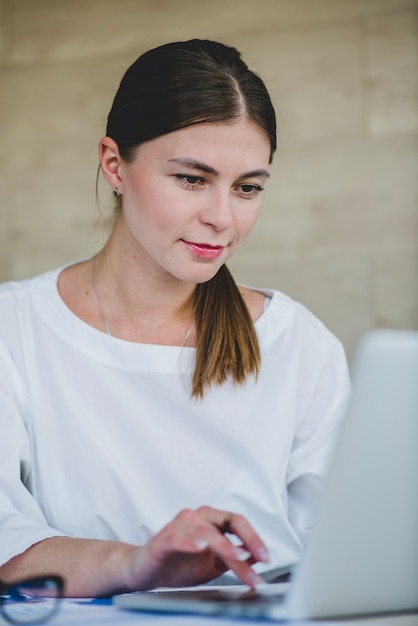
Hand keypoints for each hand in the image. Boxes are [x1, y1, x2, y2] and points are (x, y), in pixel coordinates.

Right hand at [125, 505, 269, 589]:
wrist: (145, 571)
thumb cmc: (178, 564)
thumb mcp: (213, 564)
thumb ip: (233, 558)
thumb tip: (258, 557)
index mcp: (210, 520)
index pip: (238, 523)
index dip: (254, 538)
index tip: (266, 558)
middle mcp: (197, 516)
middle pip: (227, 523)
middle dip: (246, 542)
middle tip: (258, 561)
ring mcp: (179, 525)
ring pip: (207, 532)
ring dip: (225, 546)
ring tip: (237, 557)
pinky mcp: (163, 538)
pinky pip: (178, 536)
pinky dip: (190, 541)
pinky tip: (201, 547)